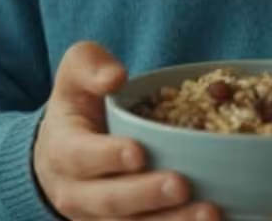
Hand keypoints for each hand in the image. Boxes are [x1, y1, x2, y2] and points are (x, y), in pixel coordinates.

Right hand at [33, 41, 220, 219]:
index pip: (80, 157)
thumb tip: (115, 76)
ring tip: (209, 213)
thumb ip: (90, 65)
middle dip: (146, 195)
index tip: (138, 152)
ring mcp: (98, 218)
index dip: (108, 157)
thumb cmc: (78, 106)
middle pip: (110, 200)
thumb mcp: (75, 74)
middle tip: (181, 185)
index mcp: (63, 150)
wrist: (62, 154)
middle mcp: (76, 193)